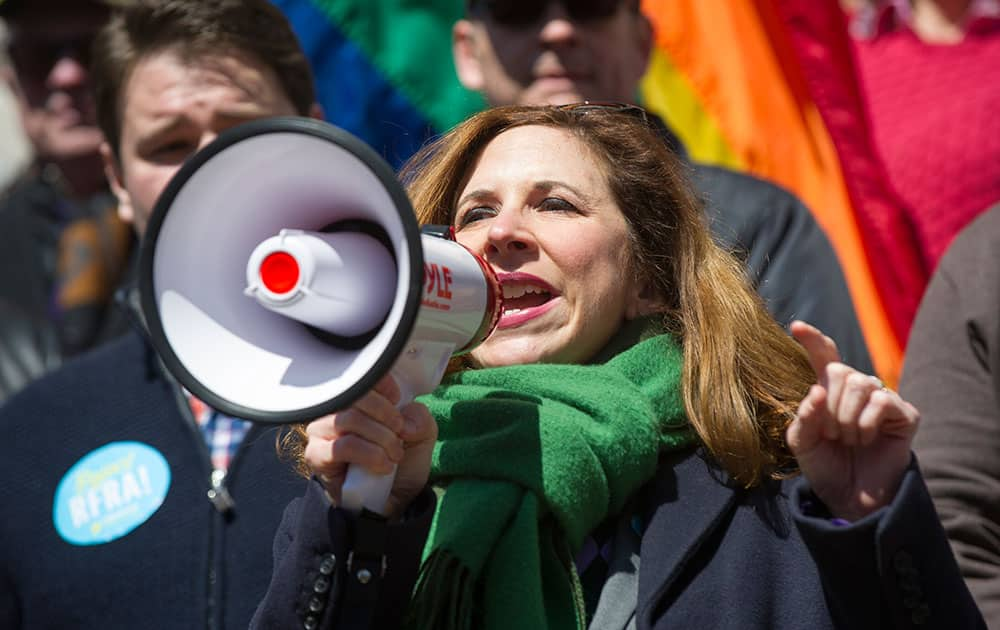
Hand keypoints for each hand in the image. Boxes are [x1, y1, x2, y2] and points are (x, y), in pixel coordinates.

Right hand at [303, 374, 437, 518]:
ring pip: (349, 420)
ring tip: (393, 456)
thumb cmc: (401, 463)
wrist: (392, 502)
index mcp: (358, 398)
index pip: (363, 375)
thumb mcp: (422, 435)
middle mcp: (335, 410)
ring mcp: (322, 432)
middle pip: (358, 396)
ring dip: (381, 439)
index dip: (385, 386)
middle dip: (388, 418)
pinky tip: (382, 466)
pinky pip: (343, 446)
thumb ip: (420, 417)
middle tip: (401, 437)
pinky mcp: (317, 455)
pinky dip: (370, 455)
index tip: (399, 402)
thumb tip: (403, 421)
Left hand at [786, 321, 919, 520]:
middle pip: (839, 371)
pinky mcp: (905, 414)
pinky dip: (866, 423)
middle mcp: (857, 389)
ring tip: (848, 440)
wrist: (850, 498)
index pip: (824, 356)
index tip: (796, 326)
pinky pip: (882, 400)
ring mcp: (883, 399)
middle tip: (831, 434)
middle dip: (828, 406)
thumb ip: (804, 416)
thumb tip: (817, 390)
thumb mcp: (802, 442)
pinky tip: (867, 440)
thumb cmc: (825, 467)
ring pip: (860, 383)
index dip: (813, 340)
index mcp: (829, 391)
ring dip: (846, 417)